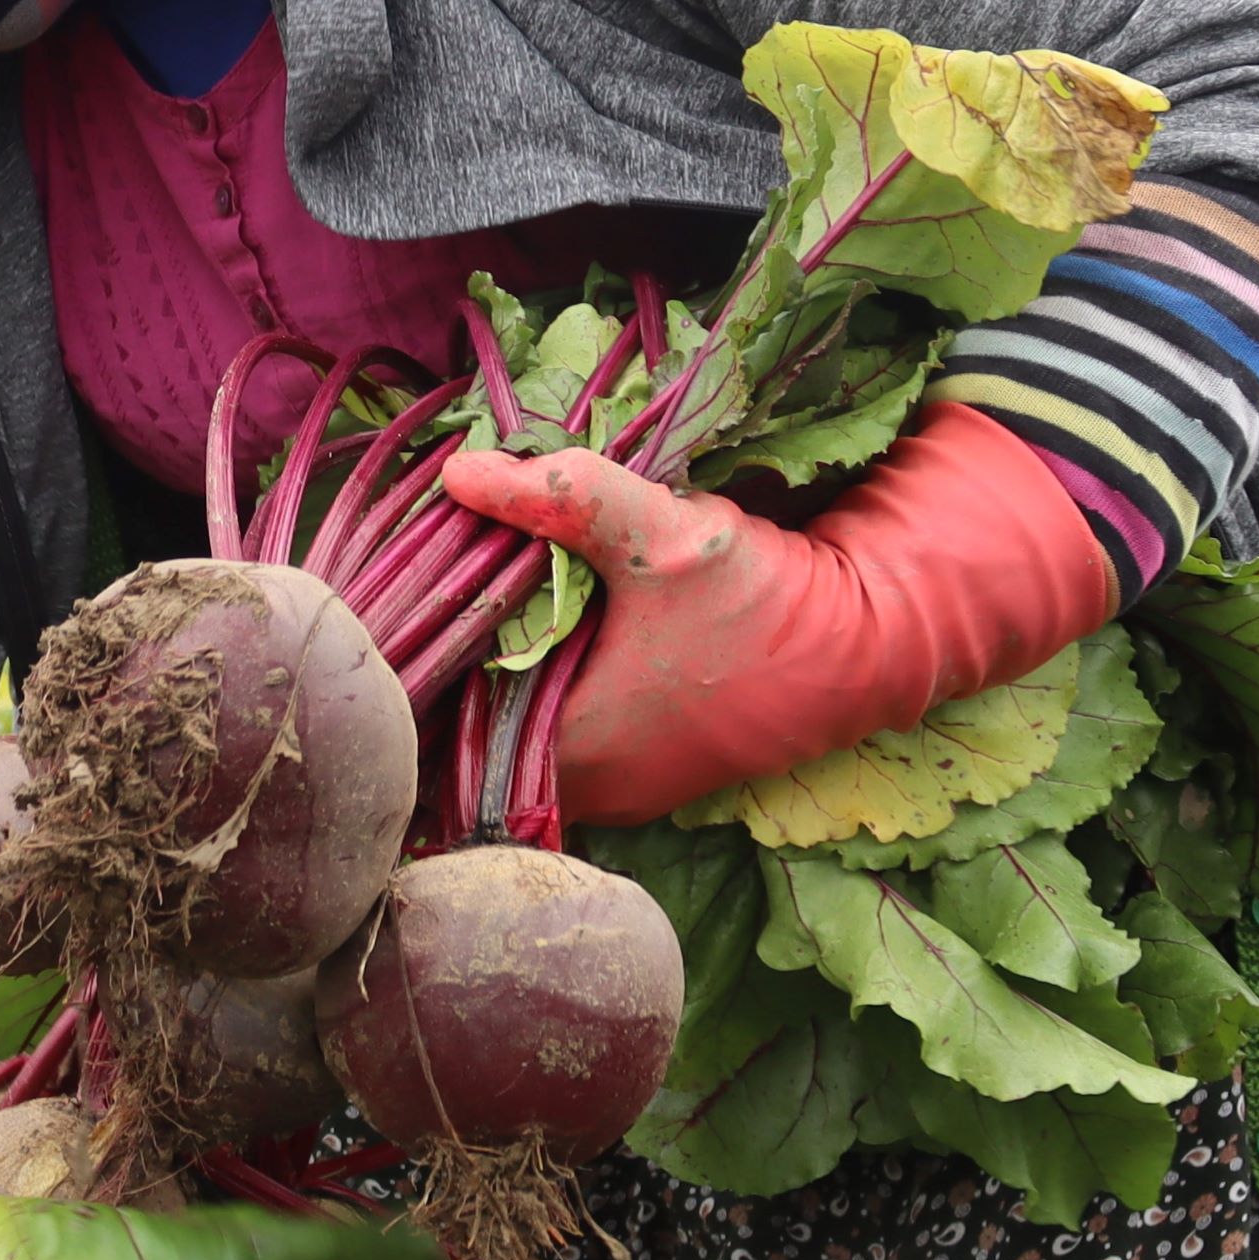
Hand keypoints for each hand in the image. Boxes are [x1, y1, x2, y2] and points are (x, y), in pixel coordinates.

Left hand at [436, 404, 1118, 824]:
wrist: (869, 648)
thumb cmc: (766, 606)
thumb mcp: (665, 537)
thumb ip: (562, 498)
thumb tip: (457, 470)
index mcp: (569, 750)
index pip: (438, 721)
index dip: (410, 658)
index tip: (390, 597)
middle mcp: (582, 788)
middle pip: (467, 729)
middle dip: (448, 659)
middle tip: (422, 583)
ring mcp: (613, 787)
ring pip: (511, 730)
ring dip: (495, 670)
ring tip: (471, 596)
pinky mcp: (640, 769)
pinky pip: (554, 732)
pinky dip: (538, 682)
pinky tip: (535, 625)